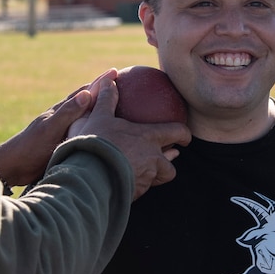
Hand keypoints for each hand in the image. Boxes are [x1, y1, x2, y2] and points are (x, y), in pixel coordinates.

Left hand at [0, 71, 111, 186]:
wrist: (12, 167)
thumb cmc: (30, 147)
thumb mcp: (50, 129)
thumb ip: (68, 113)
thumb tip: (87, 93)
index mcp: (61, 111)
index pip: (85, 92)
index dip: (100, 82)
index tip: (116, 71)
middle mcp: (64, 118)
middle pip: (87, 100)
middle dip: (102, 91)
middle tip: (118, 82)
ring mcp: (63, 129)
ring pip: (86, 115)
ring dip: (99, 108)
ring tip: (114, 104)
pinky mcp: (63, 143)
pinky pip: (84, 130)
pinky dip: (94, 125)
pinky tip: (99, 129)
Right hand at [74, 78, 191, 199]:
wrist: (89, 176)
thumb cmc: (96, 143)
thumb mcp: (99, 117)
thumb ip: (106, 99)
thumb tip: (109, 80)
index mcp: (148, 137)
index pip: (177, 132)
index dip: (184, 134)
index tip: (185, 136)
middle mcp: (153, 159)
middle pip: (171, 163)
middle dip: (171, 159)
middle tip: (171, 154)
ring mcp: (145, 178)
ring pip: (158, 179)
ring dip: (155, 174)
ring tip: (148, 171)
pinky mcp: (135, 194)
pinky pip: (140, 189)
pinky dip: (137, 185)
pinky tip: (127, 182)